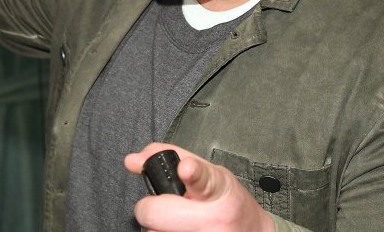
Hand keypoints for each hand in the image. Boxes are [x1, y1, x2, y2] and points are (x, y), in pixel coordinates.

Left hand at [125, 143, 276, 231]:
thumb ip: (170, 159)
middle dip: (150, 208)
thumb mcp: (209, 172)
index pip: (203, 180)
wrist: (252, 231)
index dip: (192, 173)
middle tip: (162, 205)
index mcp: (217, 191)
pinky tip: (179, 229)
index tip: (186, 168)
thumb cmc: (228, 201)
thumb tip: (132, 160)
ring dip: (157, 226)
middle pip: (155, 213)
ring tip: (176, 221)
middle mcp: (213, 220)